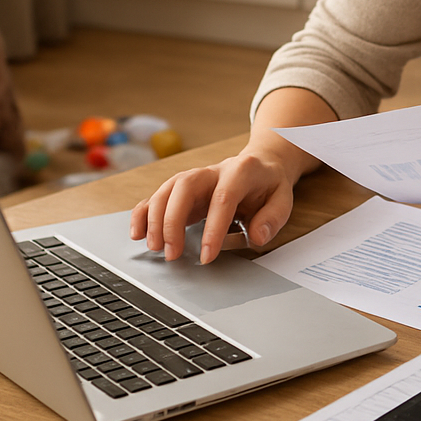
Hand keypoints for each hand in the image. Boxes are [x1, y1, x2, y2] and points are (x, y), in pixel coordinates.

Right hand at [128, 150, 296, 263]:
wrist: (260, 165)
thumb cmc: (269, 186)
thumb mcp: (283, 199)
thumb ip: (272, 218)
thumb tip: (257, 236)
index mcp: (241, 171)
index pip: (223, 198)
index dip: (213, 228)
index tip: (206, 255)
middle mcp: (213, 170)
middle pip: (184, 186)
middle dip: (173, 221)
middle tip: (171, 253)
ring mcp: (194, 177)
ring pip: (167, 189)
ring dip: (155, 218)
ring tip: (154, 248)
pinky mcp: (181, 188)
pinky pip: (157, 195)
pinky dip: (143, 213)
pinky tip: (137, 233)